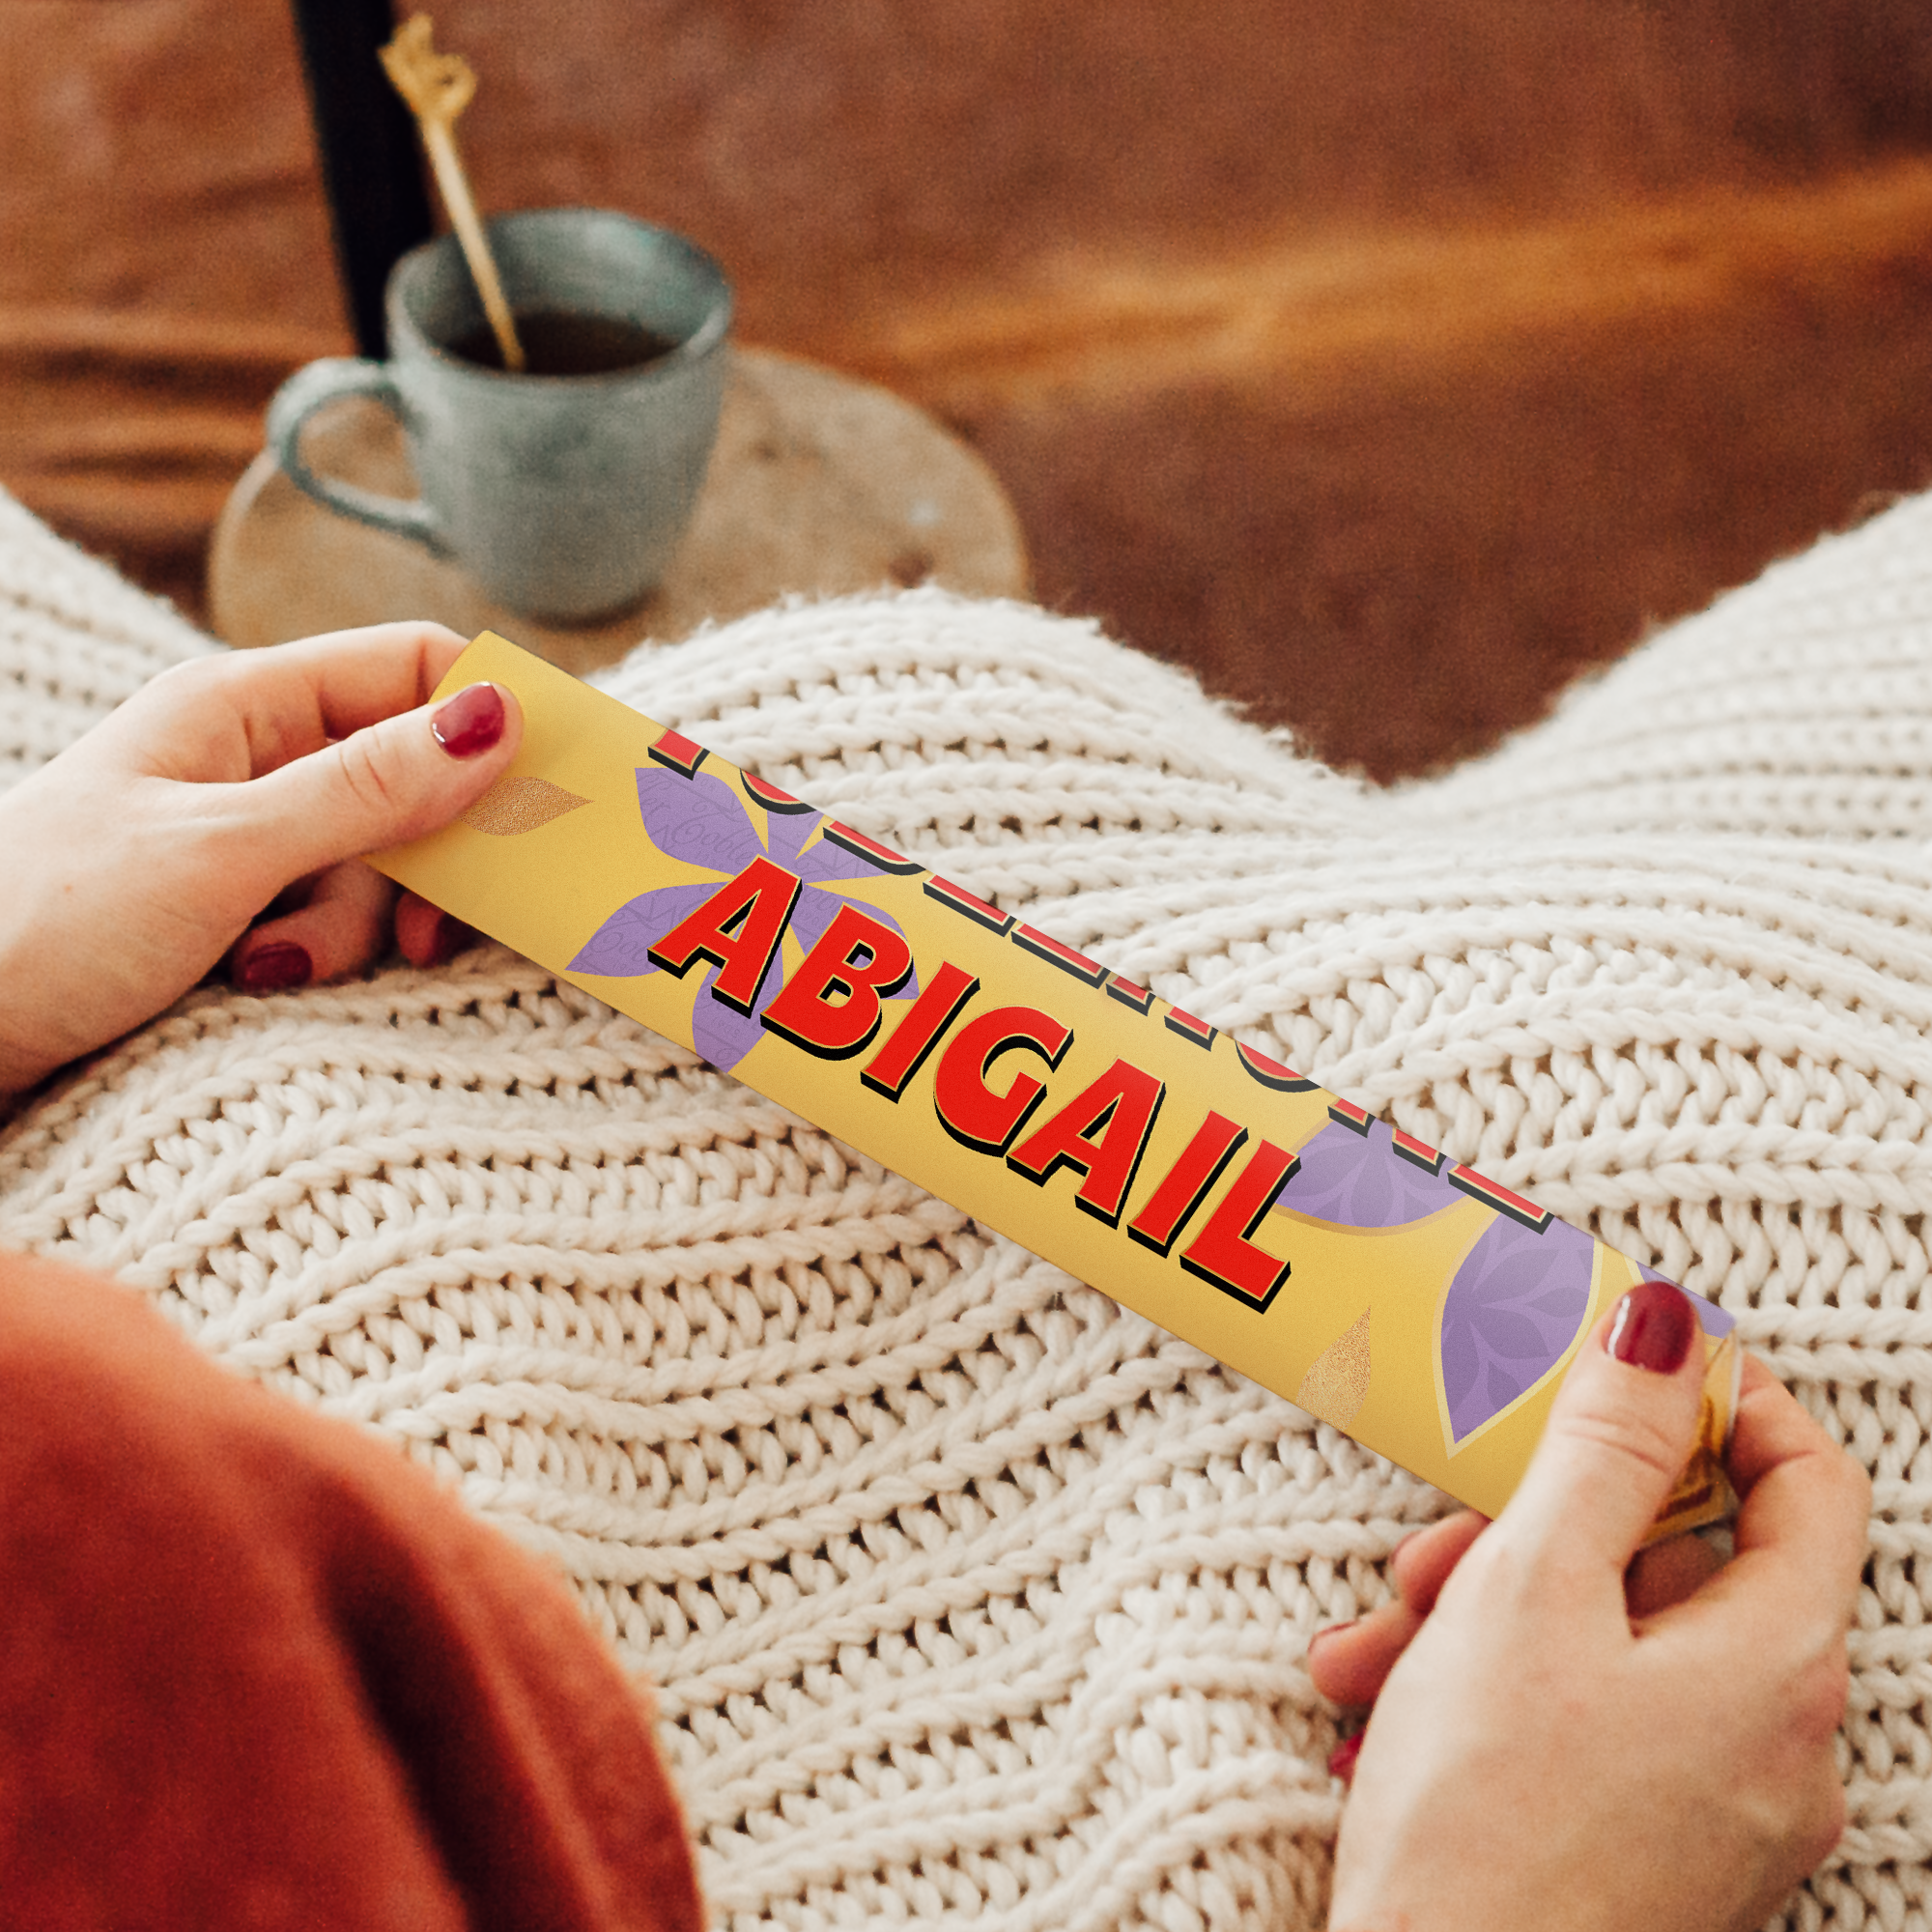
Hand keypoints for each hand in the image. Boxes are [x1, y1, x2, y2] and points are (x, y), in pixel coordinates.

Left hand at [0, 623, 521, 1098]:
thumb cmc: (47, 922)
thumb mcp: (226, 851)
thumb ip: (369, 791)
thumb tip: (497, 719)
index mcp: (242, 704)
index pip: (409, 667)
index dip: (485, 716)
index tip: (546, 788)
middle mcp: (254, 758)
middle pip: (410, 776)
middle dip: (422, 857)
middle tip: (432, 929)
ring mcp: (248, 834)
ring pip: (380, 861)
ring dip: (356, 925)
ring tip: (279, 965)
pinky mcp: (241, 907)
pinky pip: (336, 915)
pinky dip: (319, 953)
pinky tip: (262, 978)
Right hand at [1313, 1282, 1869, 1931]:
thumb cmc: (1487, 1824)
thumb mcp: (1529, 1589)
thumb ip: (1604, 1447)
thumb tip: (1668, 1330)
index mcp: (1775, 1669)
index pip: (1808, 1485)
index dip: (1726, 1405)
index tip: (1629, 1372)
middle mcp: (1775, 1748)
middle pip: (1676, 1570)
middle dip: (1537, 1535)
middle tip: (1440, 1546)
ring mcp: (1718, 1814)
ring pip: (1611, 1649)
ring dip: (1485, 1620)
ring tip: (1380, 1649)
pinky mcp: (1652, 1856)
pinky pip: (1589, 1728)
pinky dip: (1495, 1696)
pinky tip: (1392, 1710)